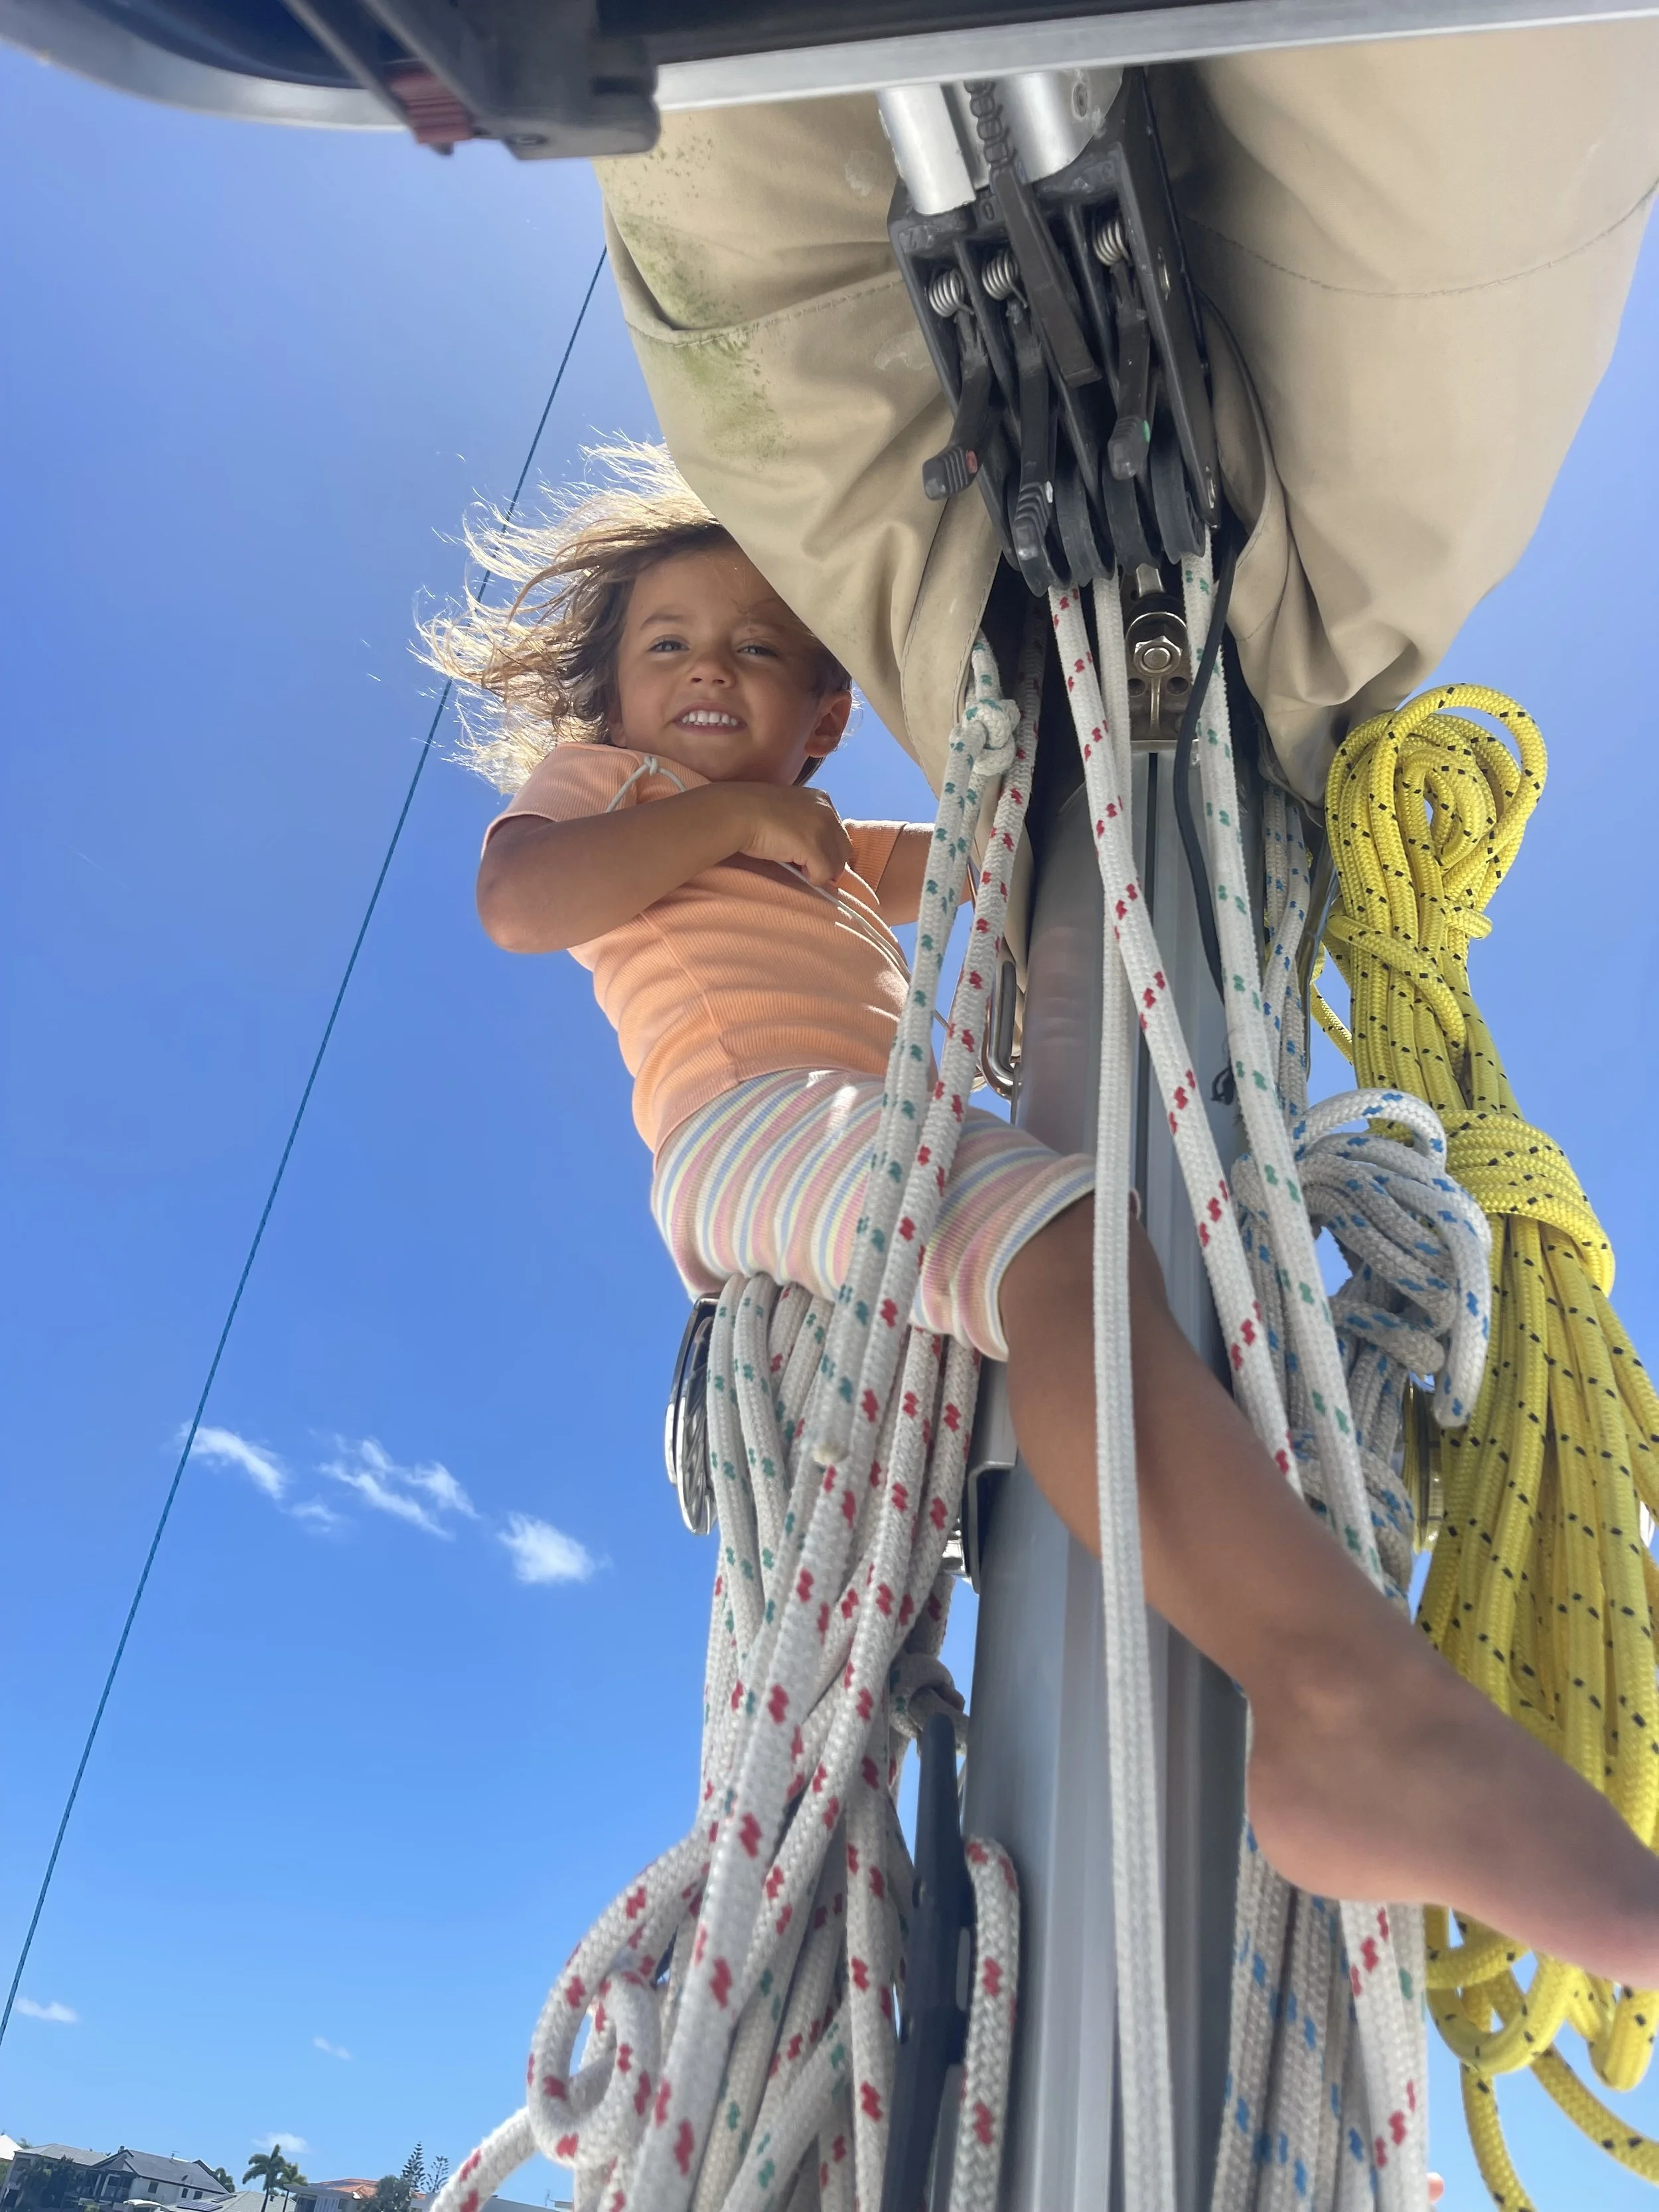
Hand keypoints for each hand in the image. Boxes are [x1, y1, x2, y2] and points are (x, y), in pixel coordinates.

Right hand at [729, 783, 851, 888]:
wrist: (738, 812)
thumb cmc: (754, 811)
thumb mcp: (788, 810)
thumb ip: (805, 823)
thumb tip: (814, 851)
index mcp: (822, 799)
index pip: (839, 832)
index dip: (828, 849)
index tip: (811, 856)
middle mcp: (827, 812)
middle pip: (843, 849)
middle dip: (829, 862)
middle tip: (808, 868)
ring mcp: (822, 829)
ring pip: (837, 864)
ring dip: (820, 871)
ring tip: (800, 869)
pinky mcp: (814, 847)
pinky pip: (823, 874)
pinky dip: (813, 879)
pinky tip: (798, 873)